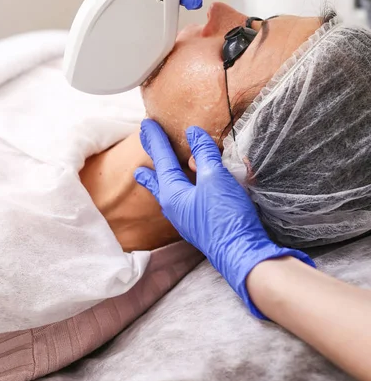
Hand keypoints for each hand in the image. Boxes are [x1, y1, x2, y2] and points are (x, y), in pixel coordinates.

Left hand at [134, 120, 314, 318]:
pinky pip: (185, 200)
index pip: (162, 159)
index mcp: (172, 194)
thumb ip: (204, 154)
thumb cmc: (226, 216)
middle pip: (159, 180)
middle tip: (139, 159)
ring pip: (170, 192)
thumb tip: (193, 134)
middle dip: (150, 167)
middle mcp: (174, 208)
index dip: (156, 140)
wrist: (242, 255)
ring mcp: (187, 218)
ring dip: (162, 180)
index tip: (145, 125)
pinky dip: (181, 189)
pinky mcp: (201, 225)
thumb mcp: (215, 177)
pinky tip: (186, 191)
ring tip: (151, 175)